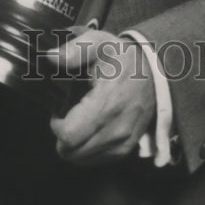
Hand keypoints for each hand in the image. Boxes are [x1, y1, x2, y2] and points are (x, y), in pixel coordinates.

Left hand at [48, 28, 155, 166]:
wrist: (154, 72)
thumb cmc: (121, 57)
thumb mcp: (98, 43)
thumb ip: (75, 50)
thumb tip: (51, 57)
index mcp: (106, 104)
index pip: (69, 136)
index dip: (57, 125)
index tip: (59, 110)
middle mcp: (116, 130)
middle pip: (72, 153)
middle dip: (63, 136)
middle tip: (68, 115)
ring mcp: (123, 143)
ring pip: (83, 160)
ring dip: (74, 144)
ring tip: (79, 120)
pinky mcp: (127, 149)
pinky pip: (97, 161)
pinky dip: (87, 150)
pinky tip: (90, 129)